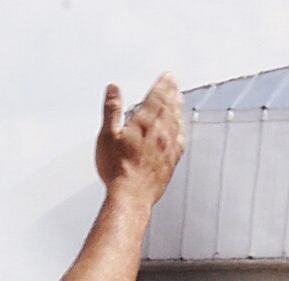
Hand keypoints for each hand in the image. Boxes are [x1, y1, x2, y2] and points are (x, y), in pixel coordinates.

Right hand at [94, 75, 182, 204]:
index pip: (158, 97)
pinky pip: (180, 142)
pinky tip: (180, 131)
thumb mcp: (107, 135)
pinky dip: (180, 130)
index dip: (163, 84)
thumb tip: (113, 89)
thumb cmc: (117, 170)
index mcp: (145, 123)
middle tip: (175, 83)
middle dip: (172, 93)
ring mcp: (168, 149)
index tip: (168, 75)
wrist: (131, 196)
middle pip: (170, 107)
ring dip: (177, 109)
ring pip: (177, 122)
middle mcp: (161, 134)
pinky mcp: (171, 163)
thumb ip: (112, 110)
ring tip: (178, 100)